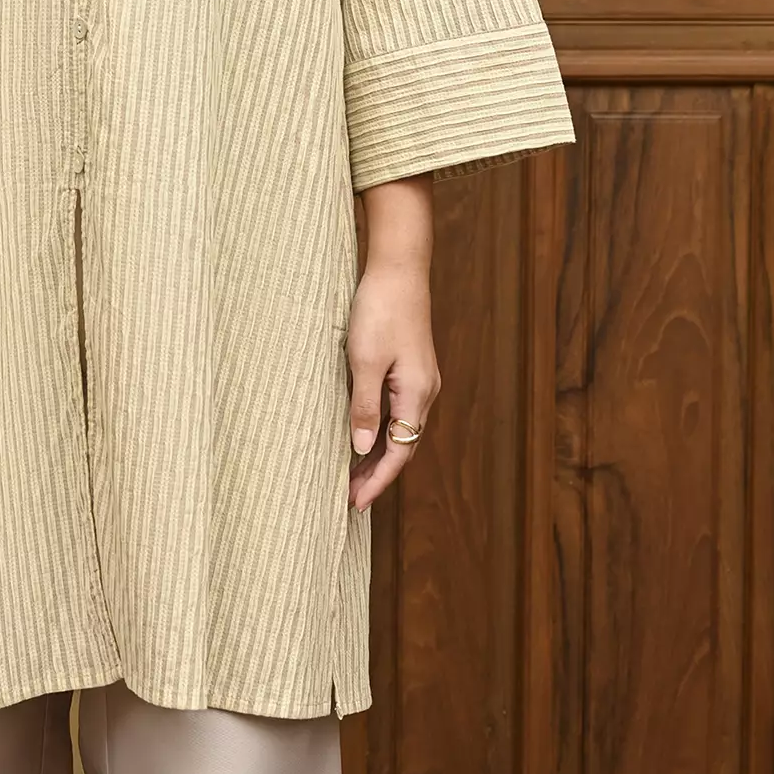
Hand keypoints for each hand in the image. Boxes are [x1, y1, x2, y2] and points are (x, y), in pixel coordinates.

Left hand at [344, 258, 439, 511]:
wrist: (398, 269)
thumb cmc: (380, 310)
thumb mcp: (365, 360)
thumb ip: (364, 406)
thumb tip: (360, 448)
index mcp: (416, 395)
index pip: (399, 453)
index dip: (377, 481)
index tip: (355, 504)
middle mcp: (424, 392)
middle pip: (402, 446)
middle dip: (377, 473)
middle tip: (348, 497)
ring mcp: (419, 380)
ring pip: (400, 429)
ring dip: (378, 453)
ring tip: (351, 473)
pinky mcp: (410, 367)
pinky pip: (397, 410)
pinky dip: (380, 429)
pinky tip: (362, 432)